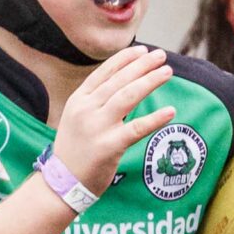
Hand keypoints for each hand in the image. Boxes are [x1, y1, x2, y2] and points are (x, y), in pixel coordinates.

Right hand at [52, 46, 175, 191]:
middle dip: (142, 66)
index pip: (104, 72)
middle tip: (162, 56)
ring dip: (150, 82)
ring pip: (128, 97)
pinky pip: (136, 129)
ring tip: (167, 72)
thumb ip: (95, 101)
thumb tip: (122, 83)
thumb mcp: (77, 118)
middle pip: (119, 81)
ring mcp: (97, 127)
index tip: (143, 50)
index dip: (125, 59)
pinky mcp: (109, 147)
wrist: (62, 183)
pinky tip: (170, 111)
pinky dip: (155, 119)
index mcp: (78, 100)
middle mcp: (86, 109)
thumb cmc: (75, 150)